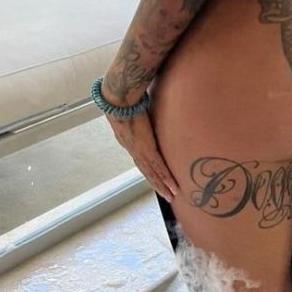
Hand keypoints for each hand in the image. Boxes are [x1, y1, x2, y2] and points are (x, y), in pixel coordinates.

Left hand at [102, 84, 180, 203]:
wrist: (118, 98)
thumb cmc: (124, 95)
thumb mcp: (131, 104)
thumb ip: (138, 105)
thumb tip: (144, 97)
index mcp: (127, 138)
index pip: (139, 156)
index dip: (147, 167)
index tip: (154, 175)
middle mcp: (131, 148)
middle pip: (146, 170)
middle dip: (156, 182)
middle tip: (166, 195)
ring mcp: (139, 150)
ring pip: (153, 172)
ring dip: (162, 185)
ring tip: (171, 196)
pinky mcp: (146, 148)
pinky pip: (158, 166)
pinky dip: (166, 177)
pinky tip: (173, 186)